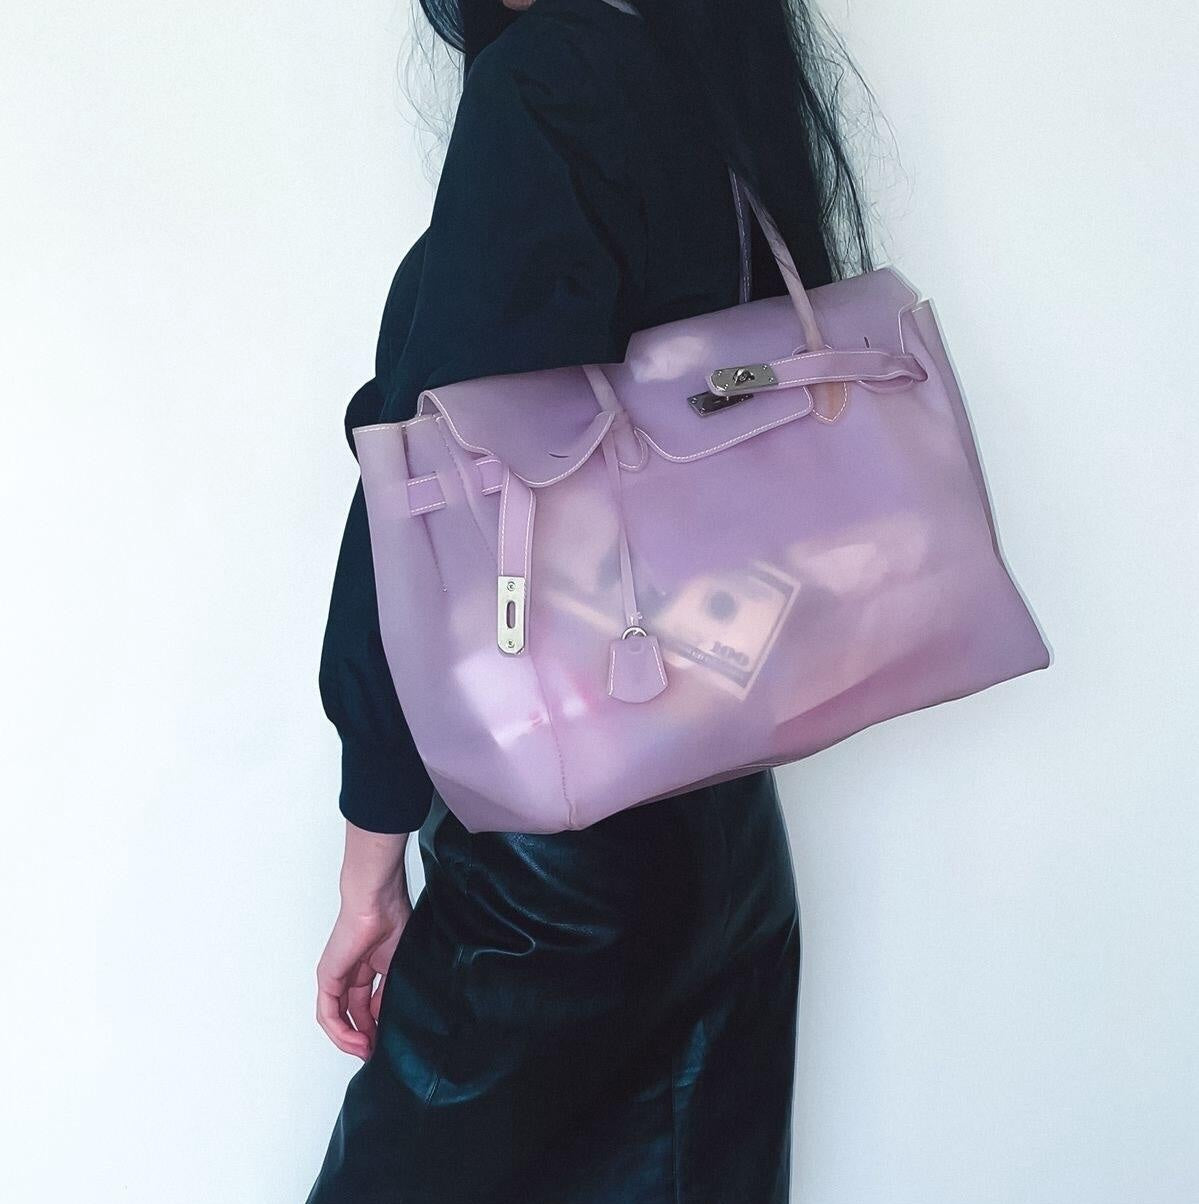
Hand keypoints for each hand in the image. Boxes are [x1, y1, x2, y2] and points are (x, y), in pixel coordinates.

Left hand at [315, 886, 411, 1058]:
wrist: (378, 899)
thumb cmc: (393, 917)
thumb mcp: (399, 965)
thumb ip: (391, 993)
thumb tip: (390, 1020)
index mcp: (369, 966)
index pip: (367, 1006)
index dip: (377, 1027)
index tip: (388, 1043)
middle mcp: (350, 973)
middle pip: (352, 1015)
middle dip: (365, 1038)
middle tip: (377, 1054)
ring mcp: (336, 976)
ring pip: (337, 1019)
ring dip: (351, 1041)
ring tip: (368, 1053)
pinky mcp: (328, 977)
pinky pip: (329, 1014)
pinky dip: (341, 1033)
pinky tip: (359, 1042)